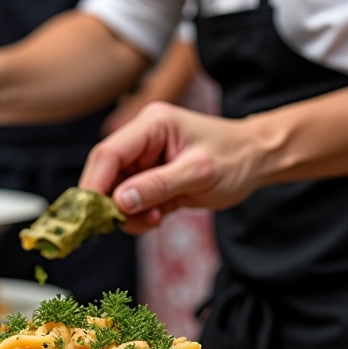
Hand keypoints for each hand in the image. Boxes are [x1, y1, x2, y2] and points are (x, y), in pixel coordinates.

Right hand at [79, 101, 263, 233]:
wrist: (257, 160)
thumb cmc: (235, 157)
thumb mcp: (200, 172)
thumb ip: (158, 186)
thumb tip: (119, 202)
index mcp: (151, 125)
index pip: (108, 154)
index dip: (94, 185)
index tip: (90, 214)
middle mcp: (142, 140)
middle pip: (105, 174)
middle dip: (110, 203)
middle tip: (126, 223)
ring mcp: (144, 160)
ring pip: (114, 192)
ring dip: (127, 213)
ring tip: (155, 219)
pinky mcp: (149, 179)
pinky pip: (129, 201)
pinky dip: (138, 216)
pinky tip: (158, 217)